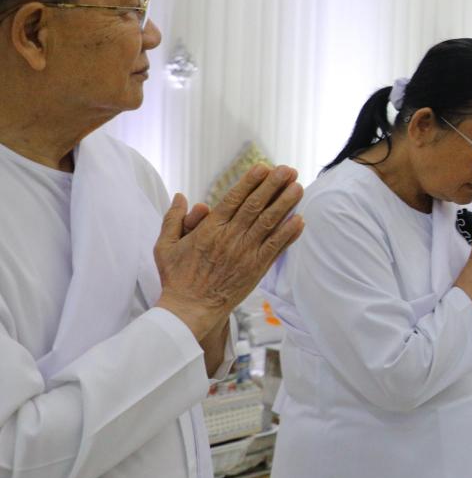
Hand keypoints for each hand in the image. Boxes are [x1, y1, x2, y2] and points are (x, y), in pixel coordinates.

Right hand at [155, 165, 304, 340]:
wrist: (189, 310)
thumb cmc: (176, 278)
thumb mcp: (165, 246)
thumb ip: (173, 219)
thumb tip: (181, 196)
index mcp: (209, 229)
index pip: (234, 199)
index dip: (250, 182)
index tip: (263, 167)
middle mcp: (230, 238)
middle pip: (256, 206)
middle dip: (273, 186)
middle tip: (288, 170)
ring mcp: (245, 253)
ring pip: (269, 223)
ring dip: (285, 204)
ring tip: (299, 187)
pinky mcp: (256, 269)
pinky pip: (275, 247)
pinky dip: (289, 233)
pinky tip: (300, 220)